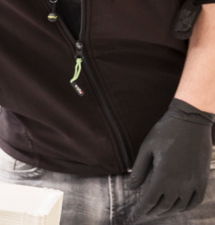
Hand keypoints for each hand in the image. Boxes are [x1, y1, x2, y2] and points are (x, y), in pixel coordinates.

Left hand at [129, 99, 213, 217]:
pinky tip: (178, 207)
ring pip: (180, 206)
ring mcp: (194, 182)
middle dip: (151, 213)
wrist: (191, 121)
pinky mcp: (203, 179)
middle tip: (142, 216)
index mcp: (164, 175)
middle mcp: (180, 183)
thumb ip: (139, 170)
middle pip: (164, 206)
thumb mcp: (146, 148)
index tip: (132, 217)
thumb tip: (131, 188)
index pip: (149, 201)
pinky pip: (196, 200)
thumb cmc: (165, 132)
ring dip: (167, 212)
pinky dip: (186, 207)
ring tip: (157, 212)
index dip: (140, 211)